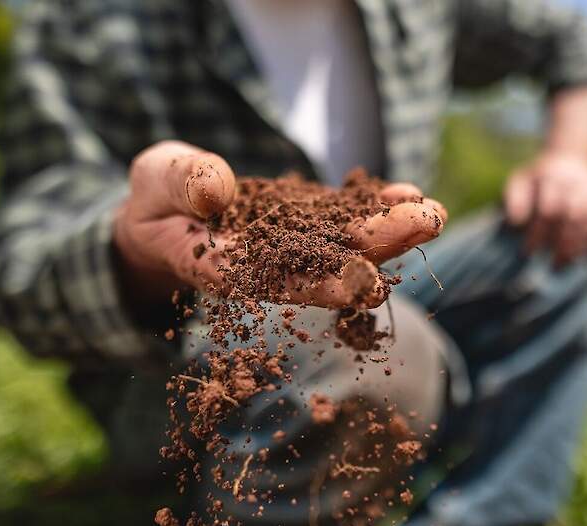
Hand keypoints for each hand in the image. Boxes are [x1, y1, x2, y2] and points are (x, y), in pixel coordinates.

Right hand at [113, 140, 445, 308]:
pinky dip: (377, 209)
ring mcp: (295, 247)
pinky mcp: (309, 226)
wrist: (168, 210)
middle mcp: (271, 267)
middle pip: (328, 265)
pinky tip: (411, 194)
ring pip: (346, 245)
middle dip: (378, 248)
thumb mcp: (154, 181)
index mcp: (227, 269)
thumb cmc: (155, 200)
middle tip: (426, 224)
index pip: (278, 282)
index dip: (321, 284)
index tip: (364, 282)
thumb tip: (217, 189)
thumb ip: (180, 183)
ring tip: (432, 211)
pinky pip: (347, 219)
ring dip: (392, 231)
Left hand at [504, 151, 586, 264]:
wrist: (570, 157)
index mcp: (550, 176)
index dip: (538, 233)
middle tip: (553, 264)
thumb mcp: (520, 182)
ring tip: (569, 261)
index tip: (529, 252)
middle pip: (573, 215)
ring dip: (582, 242)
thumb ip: (514, 199)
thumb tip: (515, 221)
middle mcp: (575, 179)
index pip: (547, 210)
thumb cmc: (539, 179)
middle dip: (563, 242)